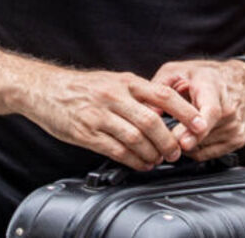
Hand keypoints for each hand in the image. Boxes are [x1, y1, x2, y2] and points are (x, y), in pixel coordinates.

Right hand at [28, 67, 207, 170]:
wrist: (45, 89)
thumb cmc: (82, 87)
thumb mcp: (113, 80)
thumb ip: (137, 93)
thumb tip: (166, 106)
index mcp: (125, 81)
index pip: (163, 95)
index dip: (185, 111)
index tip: (200, 124)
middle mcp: (114, 96)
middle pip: (152, 122)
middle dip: (169, 140)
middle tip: (176, 151)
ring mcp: (99, 115)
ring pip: (135, 139)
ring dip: (152, 153)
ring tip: (158, 160)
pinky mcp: (86, 133)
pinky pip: (116, 150)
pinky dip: (133, 160)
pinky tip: (140, 163)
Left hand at [152, 59, 244, 161]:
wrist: (238, 80)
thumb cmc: (204, 76)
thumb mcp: (176, 71)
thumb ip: (159, 87)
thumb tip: (148, 111)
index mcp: (213, 88)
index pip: (211, 112)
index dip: (196, 129)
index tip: (183, 142)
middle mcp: (229, 108)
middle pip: (204, 134)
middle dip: (180, 138)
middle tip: (165, 135)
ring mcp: (235, 126)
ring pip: (202, 147)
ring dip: (186, 143)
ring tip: (182, 126)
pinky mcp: (238, 139)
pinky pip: (209, 154)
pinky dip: (195, 148)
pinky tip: (192, 134)